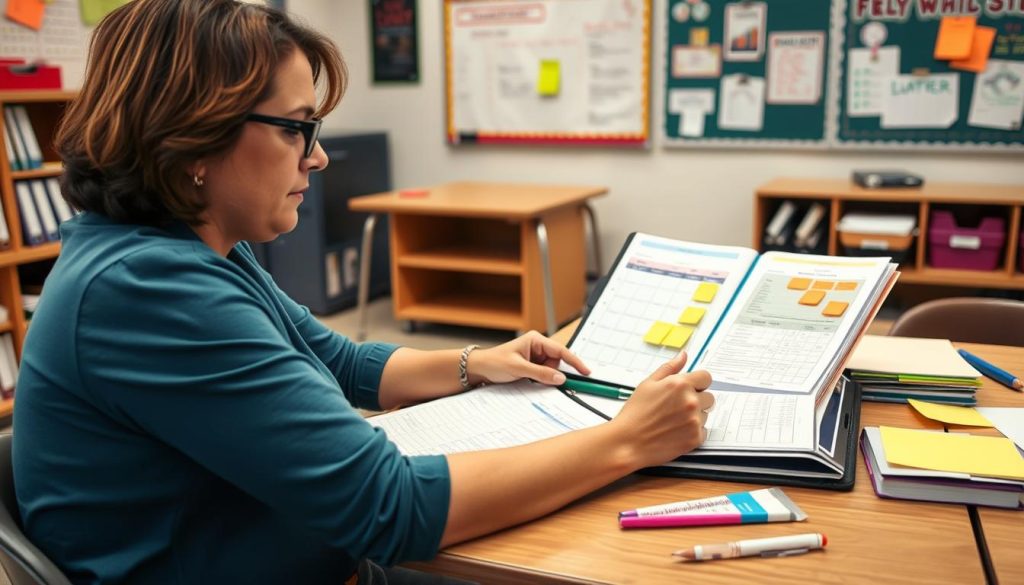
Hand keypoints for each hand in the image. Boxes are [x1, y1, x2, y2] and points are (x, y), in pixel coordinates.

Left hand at [466, 331, 590, 386]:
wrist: (479, 368)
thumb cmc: (494, 362)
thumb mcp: (518, 369)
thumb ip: (541, 374)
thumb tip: (560, 378)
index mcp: (536, 340)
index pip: (560, 351)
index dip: (575, 361)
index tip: (586, 371)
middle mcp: (537, 347)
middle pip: (557, 362)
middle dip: (551, 373)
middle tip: (538, 379)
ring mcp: (535, 357)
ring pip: (551, 370)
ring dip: (544, 377)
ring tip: (526, 377)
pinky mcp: (531, 366)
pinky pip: (543, 375)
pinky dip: (540, 380)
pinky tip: (527, 379)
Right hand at [610, 351, 712, 468]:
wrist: (628, 442)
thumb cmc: (635, 413)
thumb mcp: (648, 384)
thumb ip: (669, 368)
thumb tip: (683, 356)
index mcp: (680, 384)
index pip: (706, 377)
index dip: (698, 383)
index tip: (690, 388)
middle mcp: (691, 401)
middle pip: (709, 397)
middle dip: (697, 400)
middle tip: (676, 408)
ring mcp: (695, 420)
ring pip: (705, 415)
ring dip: (694, 417)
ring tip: (673, 421)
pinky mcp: (695, 438)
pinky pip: (703, 432)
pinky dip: (692, 432)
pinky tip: (675, 432)